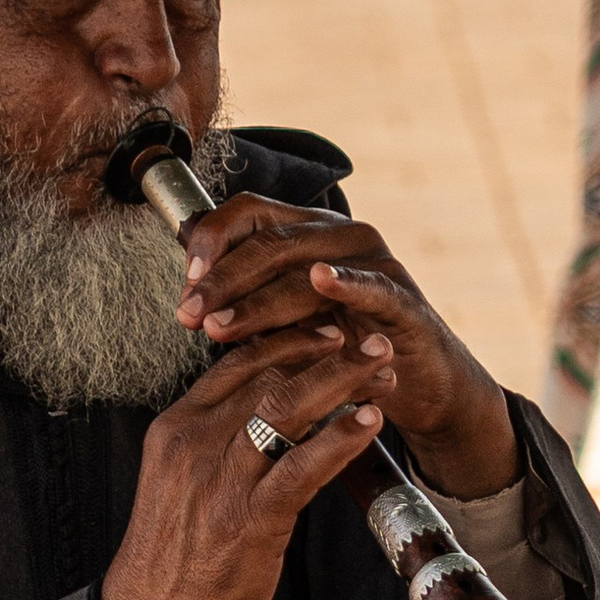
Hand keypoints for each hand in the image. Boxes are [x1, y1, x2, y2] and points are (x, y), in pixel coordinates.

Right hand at [100, 318, 398, 599]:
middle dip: (327, 351)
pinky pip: (302, 466)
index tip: (329, 326)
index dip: (289, 337)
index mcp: (177, 427)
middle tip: (373, 338)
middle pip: (269, 374)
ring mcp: (221, 478)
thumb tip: (265, 418)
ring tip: (383, 367)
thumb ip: (216, 444)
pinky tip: (371, 421)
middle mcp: (195, 441)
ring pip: (288, 407)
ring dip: (343, 380)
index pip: (237, 361)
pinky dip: (341, 438)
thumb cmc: (172, 558)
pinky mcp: (249, 518)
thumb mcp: (181, 483)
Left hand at [173, 189, 518, 498]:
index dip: (211, 242)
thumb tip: (188, 301)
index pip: (248, 214)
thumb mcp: (286, 324)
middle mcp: (339, 236)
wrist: (415, 386)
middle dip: (222, 281)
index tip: (184, 285)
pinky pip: (372, 286)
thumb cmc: (342, 352)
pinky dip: (347, 281)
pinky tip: (320, 280)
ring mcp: (374, 263)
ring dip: (258, 302)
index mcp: (306, 232)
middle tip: (189, 315)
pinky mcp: (403, 298)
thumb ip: (247, 304)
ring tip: (221, 329)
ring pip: (305, 271)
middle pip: (269, 243)